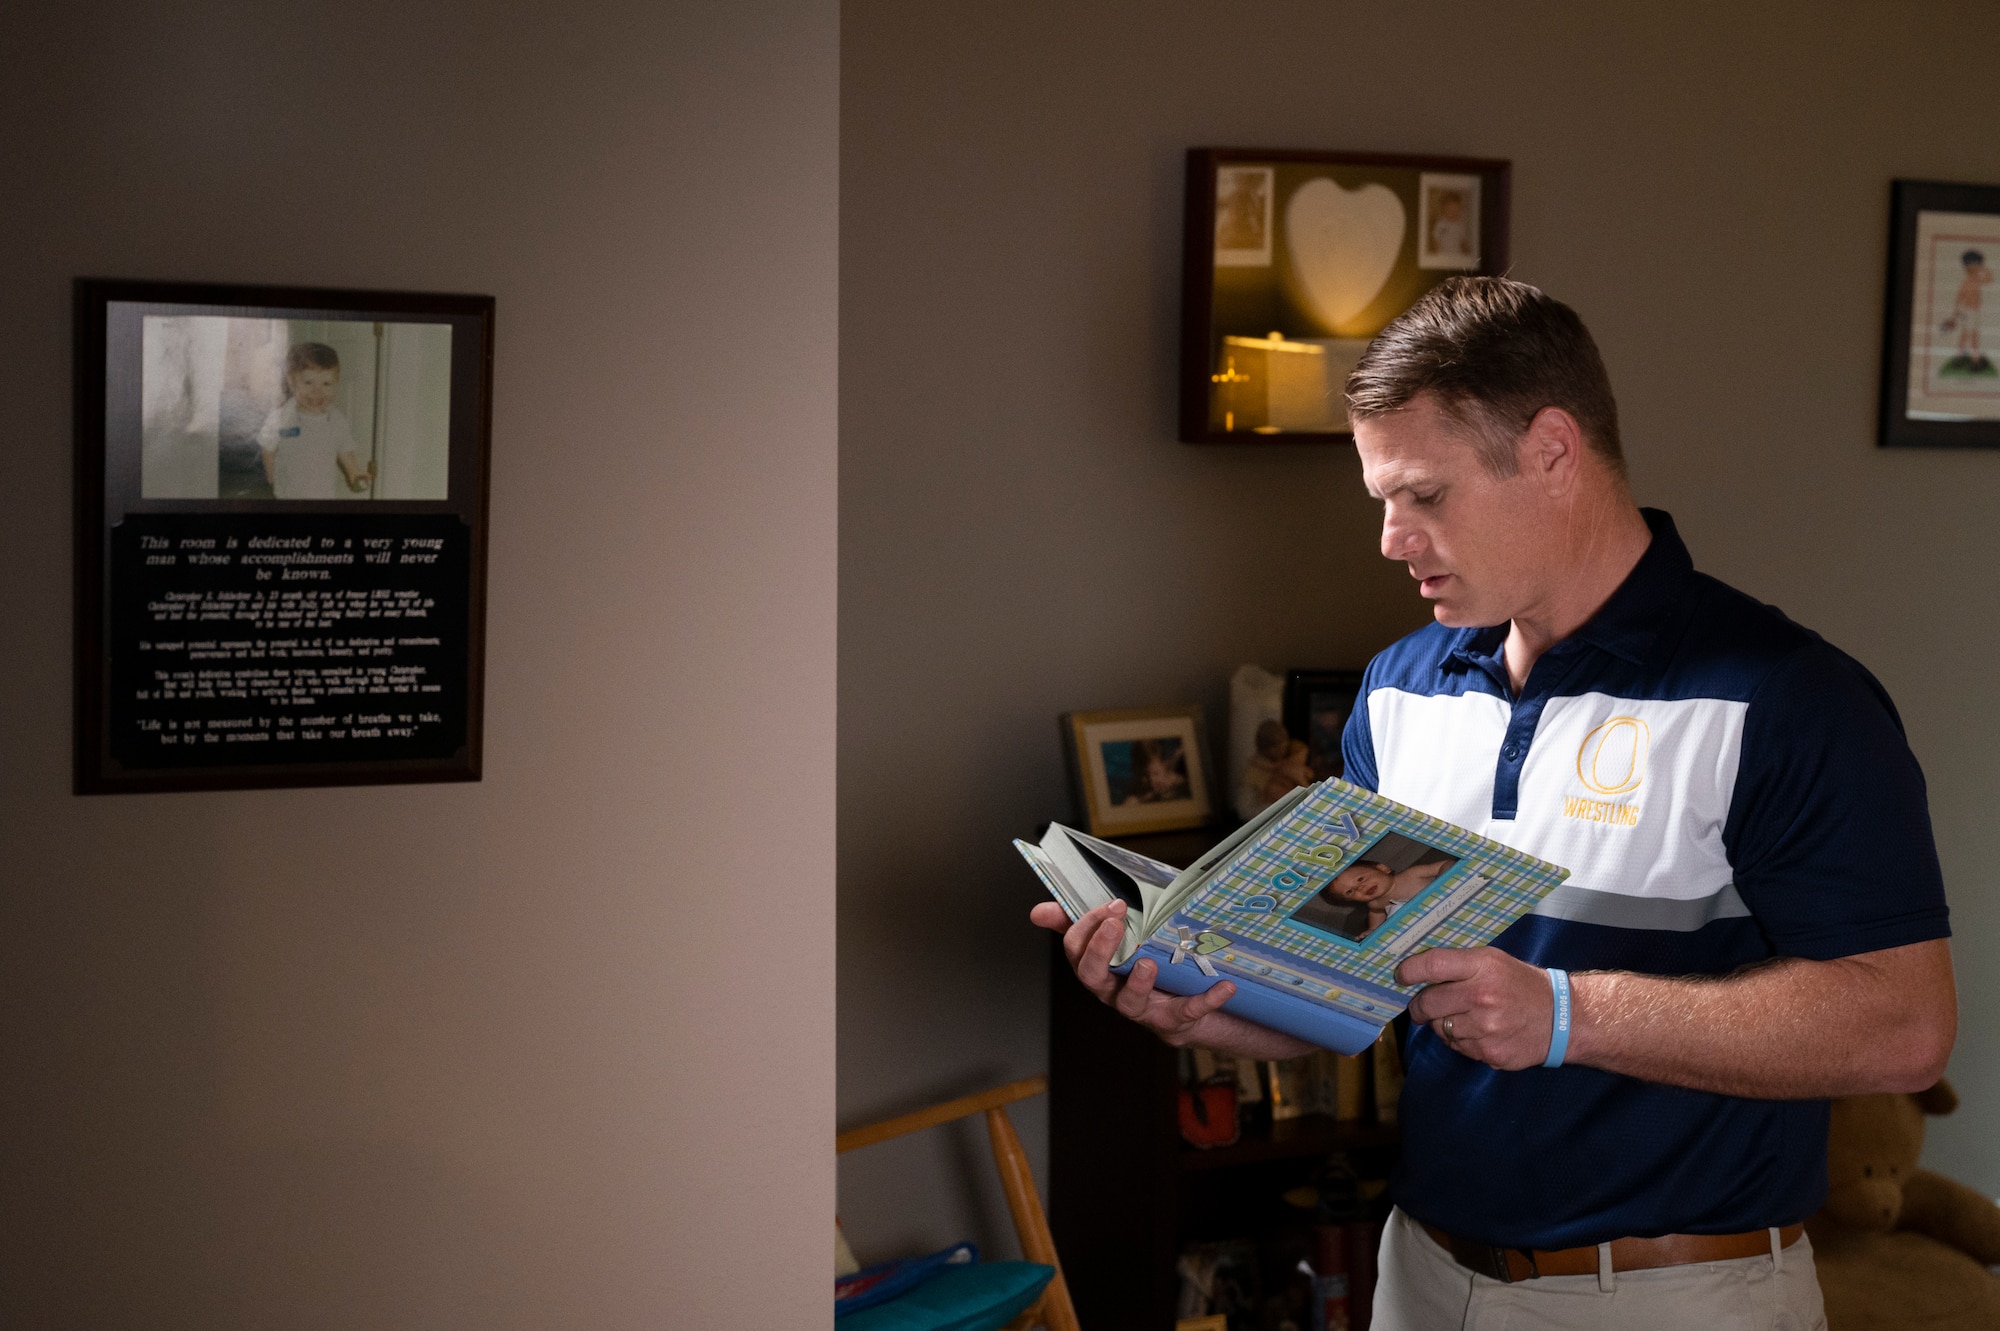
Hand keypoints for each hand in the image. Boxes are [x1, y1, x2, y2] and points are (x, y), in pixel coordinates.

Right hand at [1029, 900, 1311, 1057]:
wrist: (1181, 1010)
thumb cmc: (1142, 966)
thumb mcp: (1115, 941)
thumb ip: (1080, 922)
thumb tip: (1037, 912)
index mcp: (1097, 969)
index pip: (1076, 950)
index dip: (1088, 927)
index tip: (1112, 904)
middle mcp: (1113, 991)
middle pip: (1092, 976)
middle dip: (1101, 950)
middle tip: (1116, 923)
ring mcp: (1143, 1008)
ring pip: (1130, 1002)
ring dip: (1138, 982)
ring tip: (1148, 962)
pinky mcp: (1174, 1019)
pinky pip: (1189, 1011)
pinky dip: (1207, 999)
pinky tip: (1225, 985)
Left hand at [1399, 946, 1554, 1070]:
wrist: (1561, 1018)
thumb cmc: (1521, 985)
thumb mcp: (1493, 961)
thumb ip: (1459, 965)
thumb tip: (1416, 972)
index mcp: (1483, 966)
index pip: (1433, 964)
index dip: (1409, 971)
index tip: (1400, 976)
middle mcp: (1482, 996)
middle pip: (1427, 1002)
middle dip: (1419, 1005)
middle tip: (1421, 1006)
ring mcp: (1486, 1028)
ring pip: (1439, 1028)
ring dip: (1442, 1024)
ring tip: (1463, 1017)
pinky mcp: (1489, 1052)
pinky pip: (1457, 1047)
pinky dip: (1460, 1040)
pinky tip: (1479, 1032)